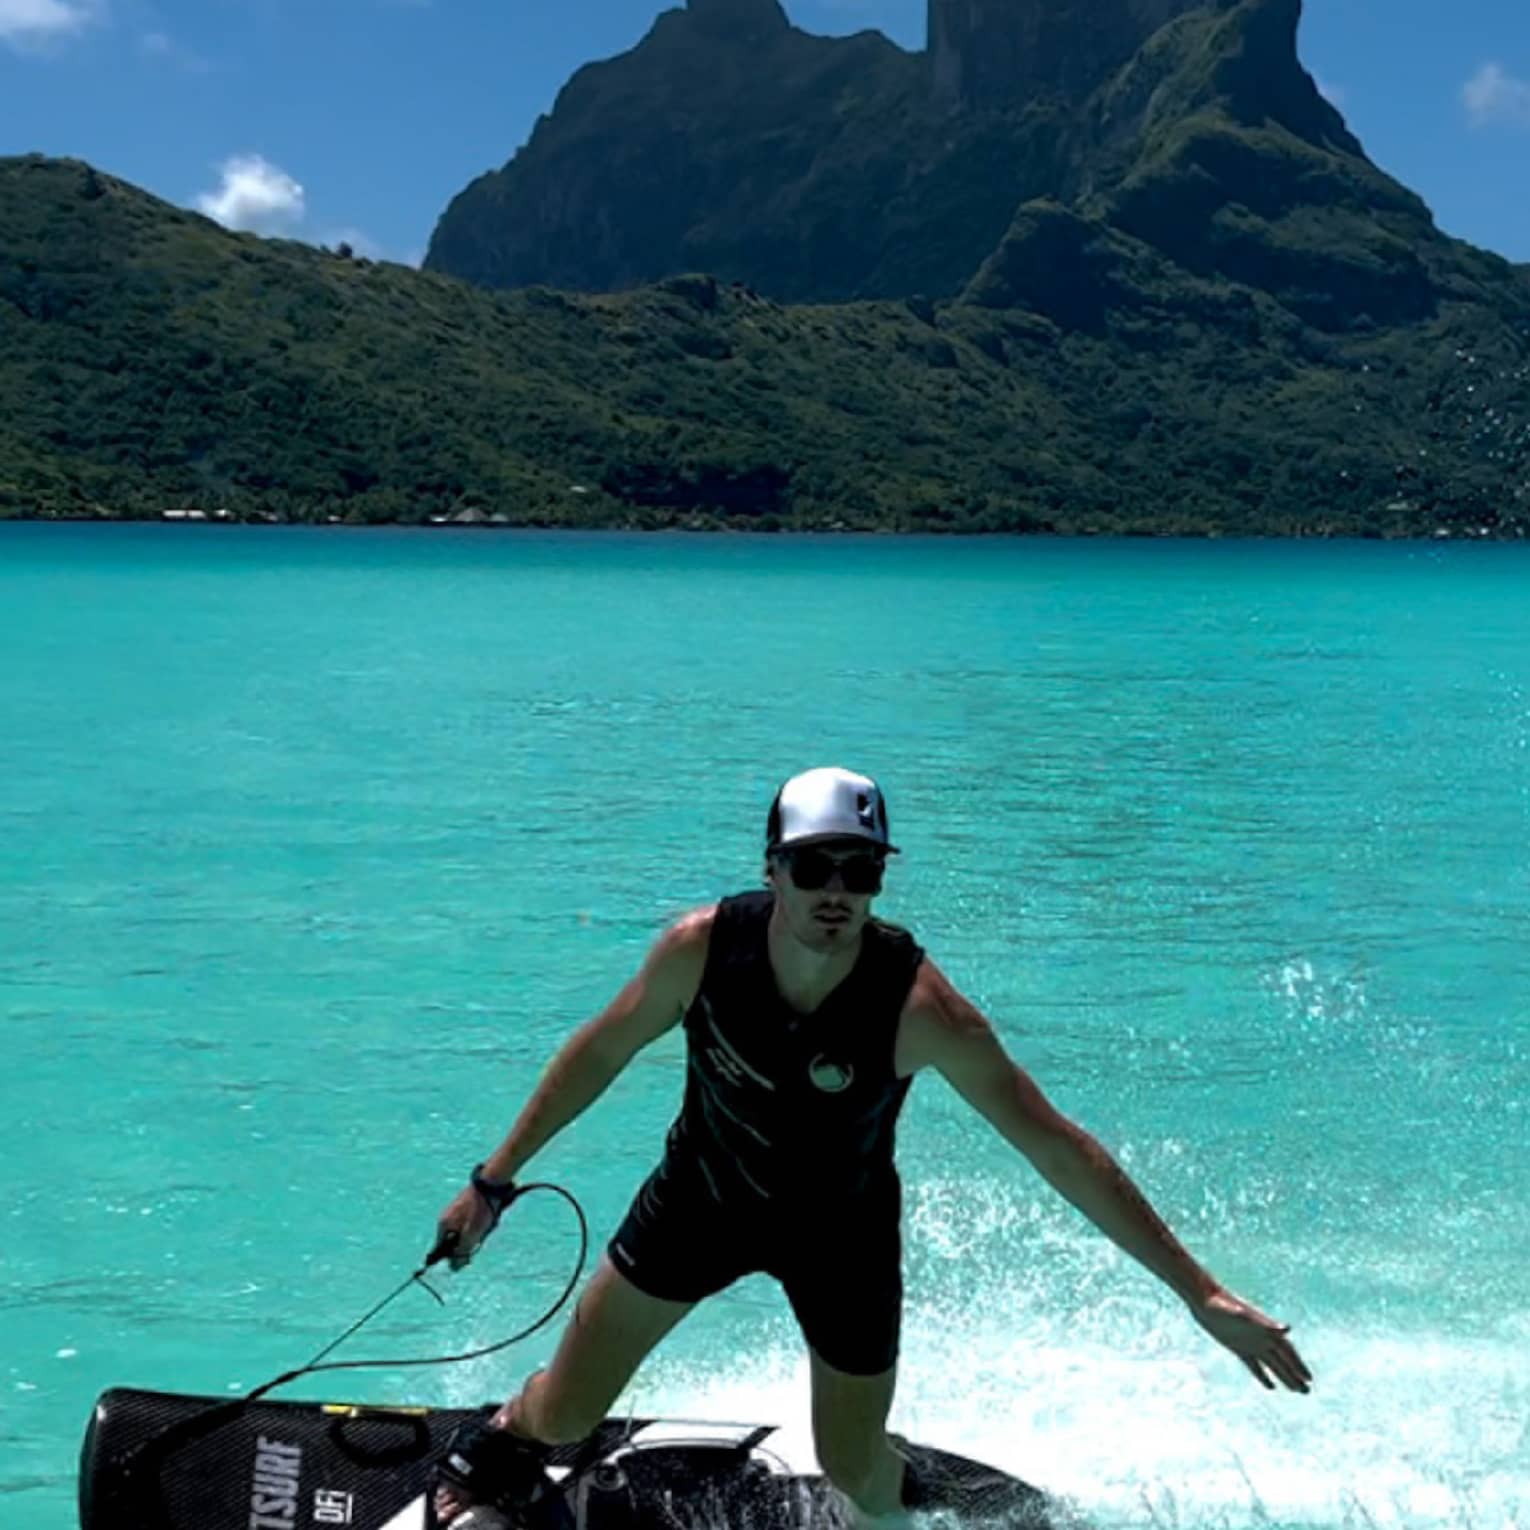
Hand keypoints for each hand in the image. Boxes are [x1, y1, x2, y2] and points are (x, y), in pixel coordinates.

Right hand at [431, 1184, 498, 1271]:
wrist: (492, 1180)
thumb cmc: (481, 1208)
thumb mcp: (472, 1234)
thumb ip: (462, 1251)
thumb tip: (453, 1268)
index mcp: (444, 1225)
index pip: (442, 1251)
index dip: (454, 1256)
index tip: (467, 1256)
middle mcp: (447, 1218)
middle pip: (456, 1242)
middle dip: (469, 1243)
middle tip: (480, 1234)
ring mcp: (457, 1212)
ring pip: (466, 1233)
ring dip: (478, 1233)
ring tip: (487, 1223)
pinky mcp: (468, 1206)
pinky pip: (473, 1223)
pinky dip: (481, 1224)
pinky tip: (489, 1217)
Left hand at [1190, 1288, 1312, 1392]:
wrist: (1203, 1300)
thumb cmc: (1223, 1305)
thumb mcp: (1243, 1315)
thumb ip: (1265, 1324)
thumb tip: (1288, 1329)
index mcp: (1265, 1330)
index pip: (1286, 1350)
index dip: (1298, 1364)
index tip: (1309, 1378)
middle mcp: (1260, 1337)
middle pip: (1281, 1360)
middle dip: (1294, 1375)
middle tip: (1307, 1391)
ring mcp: (1250, 1343)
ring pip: (1271, 1364)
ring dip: (1283, 1377)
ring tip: (1296, 1390)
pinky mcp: (1238, 1348)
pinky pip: (1254, 1365)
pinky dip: (1263, 1376)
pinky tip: (1271, 1387)